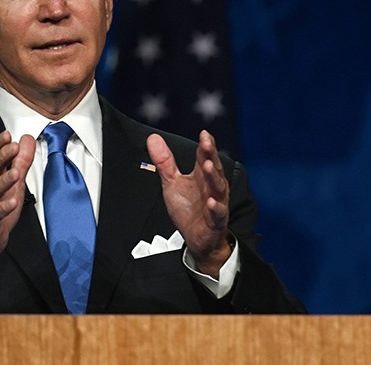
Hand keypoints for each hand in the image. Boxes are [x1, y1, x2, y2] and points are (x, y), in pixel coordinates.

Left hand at [146, 130, 230, 276]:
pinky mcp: (215, 221)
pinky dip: (215, 207)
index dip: (205, 145)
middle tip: (206, 143)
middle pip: (213, 168)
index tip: (204, 133)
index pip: (204, 157)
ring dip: (213, 177)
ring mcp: (216, 203)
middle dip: (211, 155)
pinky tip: (211, 201)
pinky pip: (217, 213)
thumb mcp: (172, 182)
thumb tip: (153, 139)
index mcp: (202, 176)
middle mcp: (212, 186)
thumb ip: (164, 161)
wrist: (197, 238)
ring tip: (208, 166)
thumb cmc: (188, 209)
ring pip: (217, 188)